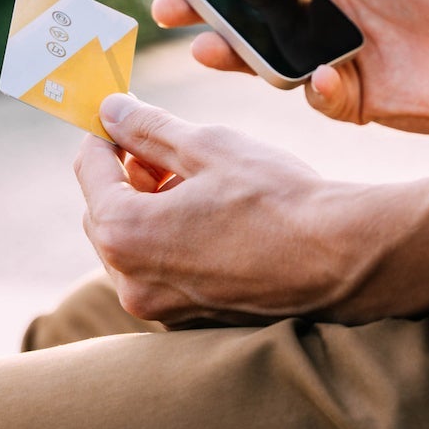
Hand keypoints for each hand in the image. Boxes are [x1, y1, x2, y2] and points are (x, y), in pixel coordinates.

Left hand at [75, 94, 373, 324]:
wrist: (340, 259)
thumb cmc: (277, 198)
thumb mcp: (206, 145)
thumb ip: (148, 127)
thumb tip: (111, 109)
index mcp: (124, 234)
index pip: (88, 169)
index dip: (105, 133)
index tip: (124, 114)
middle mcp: (131, 281)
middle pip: (104, 211)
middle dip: (127, 172)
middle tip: (163, 142)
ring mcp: (160, 308)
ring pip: (132, 243)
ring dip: (149, 204)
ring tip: (195, 175)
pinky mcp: (189, 319)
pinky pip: (160, 269)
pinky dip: (170, 238)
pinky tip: (210, 213)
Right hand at [153, 0, 428, 131]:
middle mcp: (314, 10)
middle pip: (240, 10)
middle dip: (199, 9)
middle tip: (167, 10)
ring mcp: (326, 55)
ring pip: (261, 58)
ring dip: (233, 53)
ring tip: (210, 48)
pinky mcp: (345, 99)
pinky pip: (310, 95)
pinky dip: (310, 87)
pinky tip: (323, 75)